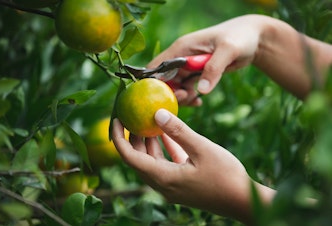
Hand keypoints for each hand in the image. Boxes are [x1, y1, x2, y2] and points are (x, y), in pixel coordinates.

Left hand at [112, 109, 275, 223]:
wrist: (243, 200)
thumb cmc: (225, 176)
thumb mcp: (201, 148)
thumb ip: (178, 131)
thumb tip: (157, 112)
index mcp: (163, 178)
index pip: (129, 157)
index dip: (119, 138)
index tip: (116, 119)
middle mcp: (163, 184)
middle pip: (138, 159)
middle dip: (132, 137)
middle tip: (132, 115)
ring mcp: (172, 185)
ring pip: (152, 161)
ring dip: (149, 142)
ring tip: (148, 120)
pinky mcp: (182, 183)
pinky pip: (166, 163)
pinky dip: (164, 148)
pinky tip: (167, 133)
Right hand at [148, 14, 331, 103]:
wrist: (253, 39)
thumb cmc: (240, 37)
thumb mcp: (228, 50)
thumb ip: (214, 69)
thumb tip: (201, 90)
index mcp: (181, 48)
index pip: (157, 66)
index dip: (154, 83)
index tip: (162, 98)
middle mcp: (181, 58)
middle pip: (164, 81)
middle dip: (170, 93)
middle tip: (186, 97)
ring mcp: (188, 67)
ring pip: (174, 87)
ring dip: (181, 97)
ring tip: (195, 100)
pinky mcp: (196, 74)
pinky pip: (186, 89)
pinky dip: (190, 97)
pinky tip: (199, 101)